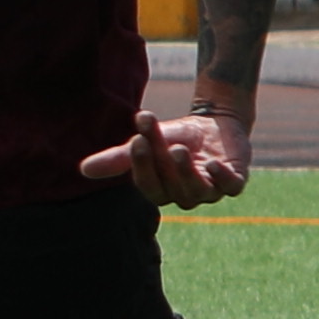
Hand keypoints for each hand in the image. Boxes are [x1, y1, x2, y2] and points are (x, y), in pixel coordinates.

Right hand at [75, 107, 253, 206]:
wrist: (214, 123)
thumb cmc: (175, 138)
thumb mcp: (145, 143)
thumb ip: (118, 158)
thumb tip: (83, 170)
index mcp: (163, 190)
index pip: (149, 186)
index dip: (142, 167)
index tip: (135, 141)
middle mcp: (186, 195)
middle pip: (171, 186)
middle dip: (161, 164)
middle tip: (151, 139)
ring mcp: (212, 190)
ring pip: (197, 190)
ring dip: (186, 172)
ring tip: (178, 149)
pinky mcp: (235, 180)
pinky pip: (231, 187)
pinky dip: (223, 178)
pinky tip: (213, 164)